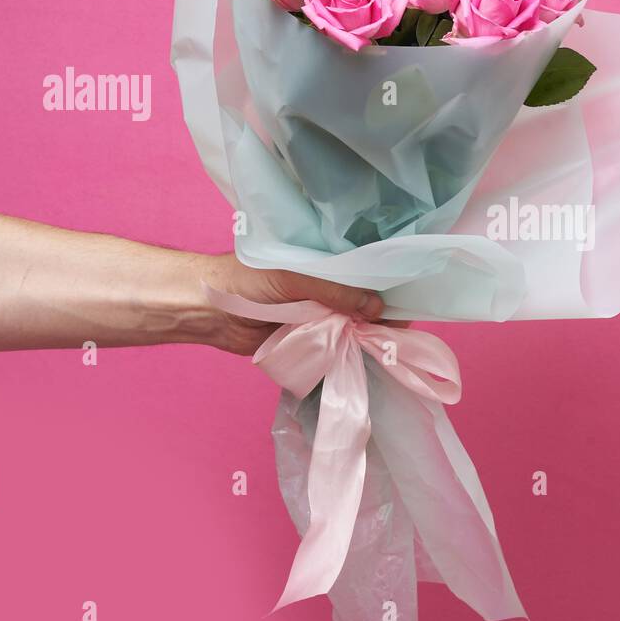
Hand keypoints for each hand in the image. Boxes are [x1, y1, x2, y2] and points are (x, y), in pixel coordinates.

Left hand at [196, 252, 385, 355]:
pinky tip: (370, 357)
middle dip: (383, 314)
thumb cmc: (247, 281)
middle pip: (365, 301)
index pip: (366, 270)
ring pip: (354, 326)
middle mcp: (326, 288)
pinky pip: (337, 347)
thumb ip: (336, 292)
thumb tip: (378, 308)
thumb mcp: (295, 278)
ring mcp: (318, 315)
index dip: (388, 282)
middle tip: (403, 328)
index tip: (410, 297)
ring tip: (391, 345)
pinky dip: (351, 352)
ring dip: (369, 336)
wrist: (208, 312)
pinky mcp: (309, 341)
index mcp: (324, 263)